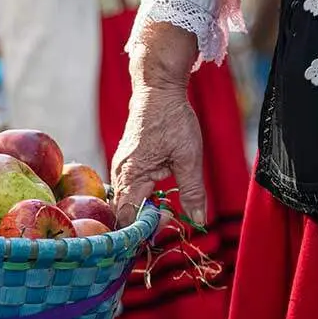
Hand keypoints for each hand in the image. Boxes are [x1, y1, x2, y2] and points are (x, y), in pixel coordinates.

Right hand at [111, 22, 203, 227]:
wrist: (157, 90)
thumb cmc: (172, 119)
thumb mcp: (189, 157)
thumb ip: (193, 192)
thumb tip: (198, 221)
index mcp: (131, 176)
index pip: (128, 218)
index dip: (146, 228)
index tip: (170, 219)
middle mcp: (120, 175)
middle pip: (123, 214)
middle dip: (144, 223)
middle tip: (170, 217)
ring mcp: (121, 170)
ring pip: (125, 204)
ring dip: (143, 212)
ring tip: (165, 210)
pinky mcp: (126, 165)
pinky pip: (128, 192)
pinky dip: (141, 200)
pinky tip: (158, 197)